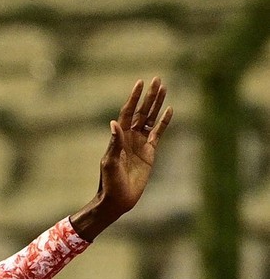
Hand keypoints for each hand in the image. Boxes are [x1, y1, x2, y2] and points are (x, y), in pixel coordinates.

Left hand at [71, 77, 172, 240]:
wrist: (118, 199)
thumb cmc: (110, 182)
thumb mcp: (110, 162)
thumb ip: (114, 143)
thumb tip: (114, 124)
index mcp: (119, 137)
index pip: (127, 113)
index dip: (134, 98)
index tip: (140, 83)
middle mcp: (130, 137)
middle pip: (141, 112)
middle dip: (149, 96)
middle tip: (157, 79)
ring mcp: (140, 144)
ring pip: (150, 119)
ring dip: (157, 105)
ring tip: (164, 88)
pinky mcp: (150, 153)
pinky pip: (158, 133)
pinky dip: (164, 122)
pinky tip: (170, 110)